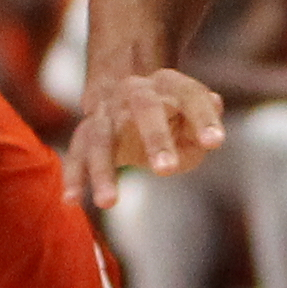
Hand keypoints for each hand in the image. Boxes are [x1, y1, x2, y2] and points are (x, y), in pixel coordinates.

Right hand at [67, 67, 224, 205]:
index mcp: (170, 84)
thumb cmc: (174, 119)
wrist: (129, 97)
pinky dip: (74, 176)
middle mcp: (136, 92)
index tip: (215, 143)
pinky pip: (77, 154)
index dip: (203, 117)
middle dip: (155, 139)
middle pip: (145, 109)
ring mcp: (107, 111)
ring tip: (108, 203)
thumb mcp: (194, 122)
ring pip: (102, 137)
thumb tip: (213, 118)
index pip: (190, 95)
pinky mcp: (86, 132)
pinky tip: (71, 200)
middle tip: (166, 170)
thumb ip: (203, 127)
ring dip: (103, 170)